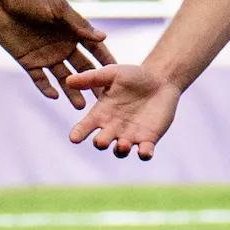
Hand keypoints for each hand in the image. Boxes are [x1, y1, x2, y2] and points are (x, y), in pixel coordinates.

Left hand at [0, 0, 112, 107]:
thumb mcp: (57, 9)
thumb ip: (78, 25)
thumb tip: (103, 37)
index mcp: (72, 31)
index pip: (94, 49)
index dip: (106, 60)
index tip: (119, 75)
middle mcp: (62, 46)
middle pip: (82, 68)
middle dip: (92, 84)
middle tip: (103, 100)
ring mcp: (46, 55)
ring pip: (63, 78)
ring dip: (71, 91)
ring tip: (80, 107)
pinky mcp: (28, 62)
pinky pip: (40, 79)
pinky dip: (46, 88)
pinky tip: (54, 96)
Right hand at [64, 63, 180, 159]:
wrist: (160, 80)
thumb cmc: (133, 76)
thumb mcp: (112, 74)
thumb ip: (92, 78)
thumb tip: (68, 80)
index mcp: (101, 114)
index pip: (85, 127)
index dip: (78, 133)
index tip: (74, 138)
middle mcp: (113, 128)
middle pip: (101, 142)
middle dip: (101, 143)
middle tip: (101, 140)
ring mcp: (130, 136)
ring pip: (121, 151)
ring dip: (120, 150)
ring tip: (123, 144)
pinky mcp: (148, 139)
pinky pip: (144, 152)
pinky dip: (144, 155)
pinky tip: (144, 152)